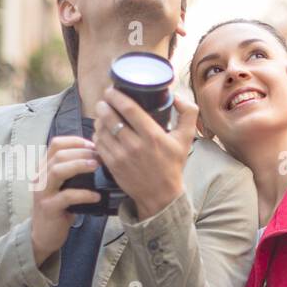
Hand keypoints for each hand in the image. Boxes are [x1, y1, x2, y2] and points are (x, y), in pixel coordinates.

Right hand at [30, 135, 102, 266]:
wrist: (44, 234)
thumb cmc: (59, 208)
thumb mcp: (65, 186)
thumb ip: (74, 173)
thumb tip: (99, 159)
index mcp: (45, 168)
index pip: (56, 144)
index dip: (76, 141)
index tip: (94, 145)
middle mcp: (40, 176)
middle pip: (58, 154)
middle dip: (81, 152)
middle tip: (100, 156)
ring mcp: (43, 192)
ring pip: (58, 170)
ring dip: (79, 166)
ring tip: (97, 166)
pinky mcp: (49, 207)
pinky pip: (66, 196)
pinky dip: (84, 194)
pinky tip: (96, 196)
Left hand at [93, 88, 198, 217]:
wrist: (161, 196)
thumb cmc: (173, 165)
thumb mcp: (186, 139)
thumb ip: (188, 113)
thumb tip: (175, 95)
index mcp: (153, 135)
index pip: (128, 108)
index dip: (116, 95)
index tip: (112, 90)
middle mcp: (135, 145)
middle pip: (111, 116)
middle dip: (104, 104)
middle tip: (104, 100)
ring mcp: (121, 156)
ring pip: (102, 129)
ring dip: (99, 118)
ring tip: (103, 113)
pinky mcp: (112, 165)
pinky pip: (98, 143)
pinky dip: (98, 133)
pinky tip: (101, 130)